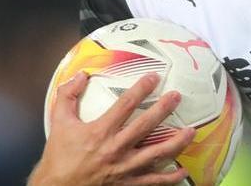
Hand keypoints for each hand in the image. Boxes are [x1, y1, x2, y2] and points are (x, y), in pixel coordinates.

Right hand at [29, 71, 196, 185]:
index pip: (126, 104)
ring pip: (156, 154)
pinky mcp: (127, 184)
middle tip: (177, 97)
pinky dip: (170, 178)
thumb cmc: (58, 158)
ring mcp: (124, 169)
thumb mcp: (59, 122)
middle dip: (164, 109)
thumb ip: (68, 96)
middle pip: (146, 126)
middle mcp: (115, 149)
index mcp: (100, 132)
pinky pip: (153, 181)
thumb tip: (81, 75)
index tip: (154, 77)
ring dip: (176, 143)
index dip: (142, 88)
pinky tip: (183, 171)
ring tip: (191, 131)